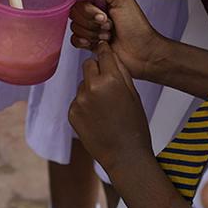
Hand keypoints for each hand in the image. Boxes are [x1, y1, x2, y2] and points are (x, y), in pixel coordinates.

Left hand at [68, 47, 151, 169]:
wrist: (124, 156)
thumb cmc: (135, 125)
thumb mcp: (134, 94)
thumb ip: (120, 72)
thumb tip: (110, 55)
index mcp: (110, 80)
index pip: (103, 54)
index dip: (105, 52)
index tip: (105, 51)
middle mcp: (91, 87)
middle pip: (88, 65)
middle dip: (96, 70)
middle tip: (108, 84)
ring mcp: (79, 101)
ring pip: (82, 84)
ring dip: (91, 89)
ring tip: (105, 108)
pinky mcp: (72, 113)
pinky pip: (78, 100)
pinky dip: (85, 105)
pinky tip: (98, 118)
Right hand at [70, 0, 166, 78]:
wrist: (142, 52)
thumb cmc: (136, 27)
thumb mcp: (122, 0)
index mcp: (101, 0)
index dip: (88, 8)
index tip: (102, 13)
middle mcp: (94, 13)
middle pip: (75, 13)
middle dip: (92, 21)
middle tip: (109, 25)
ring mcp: (91, 28)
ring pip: (75, 27)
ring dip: (92, 32)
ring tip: (108, 35)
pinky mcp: (89, 43)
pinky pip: (74, 40)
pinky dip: (84, 41)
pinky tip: (97, 42)